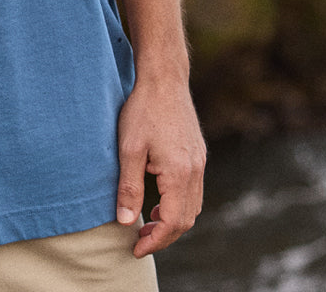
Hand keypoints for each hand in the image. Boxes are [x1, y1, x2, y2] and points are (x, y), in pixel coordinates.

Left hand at [115, 76, 205, 256]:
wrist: (164, 77)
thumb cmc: (142, 109)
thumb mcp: (128, 149)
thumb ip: (129, 187)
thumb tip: (125, 222)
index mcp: (180, 174)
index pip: (171, 223)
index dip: (154, 241)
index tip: (135, 248)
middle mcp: (195, 171)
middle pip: (186, 219)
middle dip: (164, 236)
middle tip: (139, 240)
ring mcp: (199, 162)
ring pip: (192, 206)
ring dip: (172, 221)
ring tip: (147, 223)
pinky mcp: (197, 153)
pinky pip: (193, 190)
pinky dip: (178, 204)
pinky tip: (159, 198)